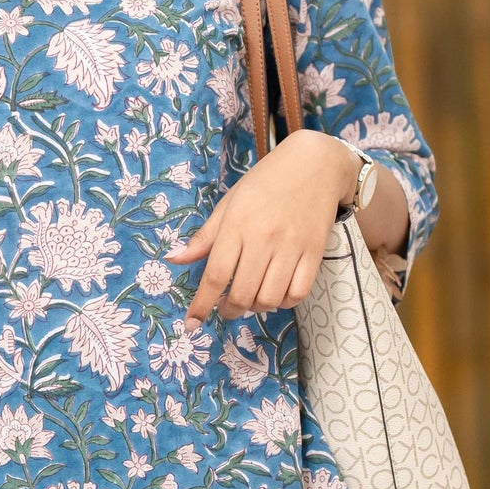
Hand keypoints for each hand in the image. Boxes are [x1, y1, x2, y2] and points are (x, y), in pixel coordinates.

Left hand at [164, 129, 355, 322]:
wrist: (315, 165)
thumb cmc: (266, 183)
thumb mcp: (229, 204)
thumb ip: (204, 237)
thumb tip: (174, 260)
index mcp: (237, 225)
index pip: (215, 275)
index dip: (201, 304)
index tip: (192, 323)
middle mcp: (263, 239)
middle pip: (242, 293)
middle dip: (229, 310)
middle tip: (225, 308)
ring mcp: (292, 247)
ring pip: (269, 299)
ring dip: (255, 307)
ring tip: (250, 299)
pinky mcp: (315, 253)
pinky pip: (297, 293)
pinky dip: (283, 302)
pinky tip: (276, 293)